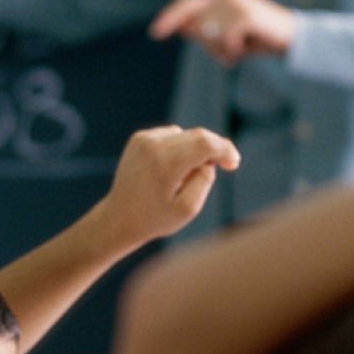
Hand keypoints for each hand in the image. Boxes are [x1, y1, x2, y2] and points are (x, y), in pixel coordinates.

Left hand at [95, 126, 240, 245]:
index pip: (205, 143)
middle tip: (223, 166)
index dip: (225, 149)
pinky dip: (179, 147)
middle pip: (198, 135)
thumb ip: (204, 180)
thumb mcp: (188, 209)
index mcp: (165, 165)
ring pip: (186, 135)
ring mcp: (143, 140)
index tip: (234, 163)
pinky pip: (172, 136)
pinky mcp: (139, 138)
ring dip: (195, 150)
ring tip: (187, 176)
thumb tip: (208, 159)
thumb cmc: (155, 218)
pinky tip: (172, 168)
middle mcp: (152, 146)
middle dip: (214, 149)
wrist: (119, 218)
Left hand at [148, 0, 296, 66]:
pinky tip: (245, 49)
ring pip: (209, 34)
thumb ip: (207, 29)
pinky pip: (225, 40)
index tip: (155, 33)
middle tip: (229, 52)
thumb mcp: (230, 35)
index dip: (170, 16)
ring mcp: (237, 3)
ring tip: (240, 49)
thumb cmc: (260, 38)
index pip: (188, 2)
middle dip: (208, 46)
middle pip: (196, 25)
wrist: (294, 38)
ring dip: (222, 49)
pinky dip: (232, 50)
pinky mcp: (246, 15)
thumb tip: (181, 27)